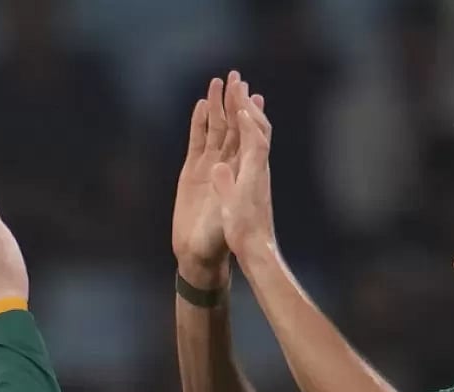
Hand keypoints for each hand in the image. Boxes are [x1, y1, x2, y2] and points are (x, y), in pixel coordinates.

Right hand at [171, 71, 263, 287]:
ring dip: (222, 106)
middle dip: (238, 100)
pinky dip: (202, 124)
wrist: (219, 253)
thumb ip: (226, 185)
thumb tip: (220, 164)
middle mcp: (238, 166)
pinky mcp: (200, 174)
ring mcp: (219, 168)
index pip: (253, 135)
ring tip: (218, 82)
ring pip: (222, 130)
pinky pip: (202, 142)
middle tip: (236, 76)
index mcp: (251, 172)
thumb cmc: (233, 235)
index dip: (249, 115)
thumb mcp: (232, 210)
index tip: (243, 94)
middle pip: (240, 125)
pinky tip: (202, 108)